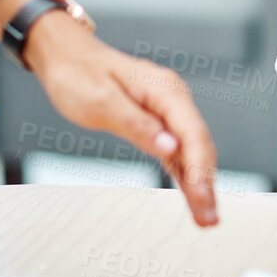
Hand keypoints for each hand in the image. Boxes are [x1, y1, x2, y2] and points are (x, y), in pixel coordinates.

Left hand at [21, 7, 218, 225]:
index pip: (193, 133)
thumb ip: (137, 125)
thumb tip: (171, 148)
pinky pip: (177, 151)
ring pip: (191, 152)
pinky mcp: (157, 123)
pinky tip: (193, 195)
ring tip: (205, 217)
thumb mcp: (101, 101)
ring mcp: (167, 112)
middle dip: (206, 183)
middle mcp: (173, 100)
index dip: (200, 167)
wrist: (66, 56)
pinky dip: (185, 174)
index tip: (203, 196)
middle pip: (199, 146)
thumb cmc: (79, 74)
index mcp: (165, 91)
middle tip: (209, 220)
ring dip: (199, 184)